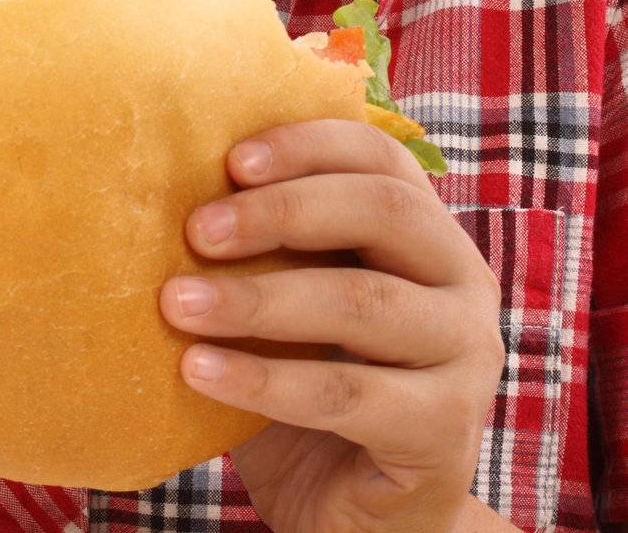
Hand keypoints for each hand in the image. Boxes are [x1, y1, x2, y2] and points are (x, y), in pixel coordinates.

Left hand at [158, 119, 505, 532]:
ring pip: (361, 302)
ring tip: (177, 304)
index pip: (380, 157)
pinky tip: (198, 370)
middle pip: (382, 211)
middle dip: (282, 211)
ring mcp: (466, 356)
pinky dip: (262, 379)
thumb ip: (266, 251)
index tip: (231, 160)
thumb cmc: (311, 387)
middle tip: (197, 230)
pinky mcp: (446, 431)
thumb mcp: (290, 304)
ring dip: (258, 299)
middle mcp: (463, 281)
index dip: (308, 145)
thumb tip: (173, 195)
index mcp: (428, 232)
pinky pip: (345, 393)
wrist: (357, 519)